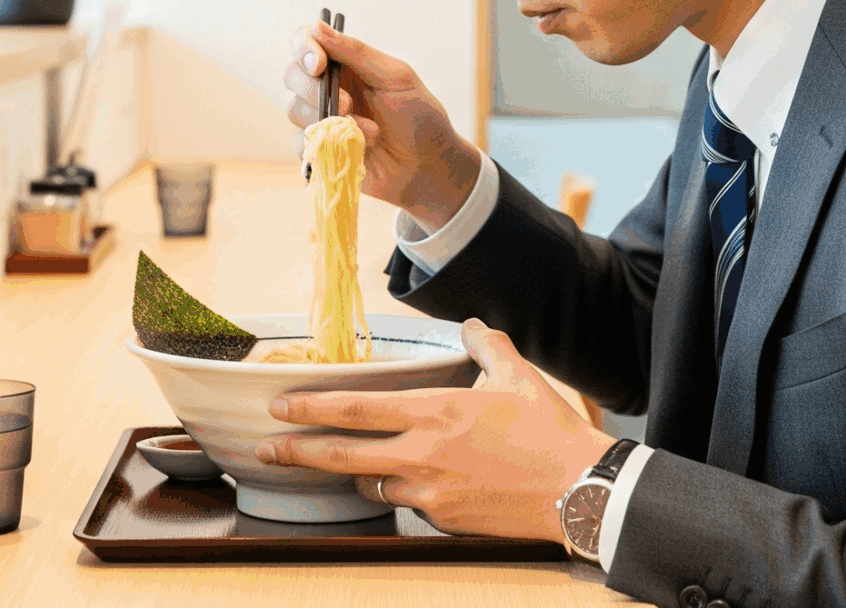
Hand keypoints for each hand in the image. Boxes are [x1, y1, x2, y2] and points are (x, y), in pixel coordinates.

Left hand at [253, 320, 615, 541]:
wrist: (578, 490)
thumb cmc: (550, 432)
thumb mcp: (519, 376)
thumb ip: (488, 346)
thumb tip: (473, 326)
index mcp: (435, 412)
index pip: (355, 409)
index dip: (311, 407)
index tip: (279, 405)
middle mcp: (422, 454)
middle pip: (341, 455)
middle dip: (296, 452)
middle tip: (267, 449)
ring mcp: (430, 492)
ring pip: (370, 484)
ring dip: (354, 474)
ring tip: (345, 464)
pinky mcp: (444, 519)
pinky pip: (408, 504)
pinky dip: (402, 492)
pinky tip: (410, 483)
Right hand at [284, 21, 481, 229]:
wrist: (428, 165)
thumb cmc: (419, 116)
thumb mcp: (395, 77)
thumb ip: (356, 53)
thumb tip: (318, 26)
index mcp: (345, 64)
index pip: (308, 43)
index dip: (304, 48)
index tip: (318, 64)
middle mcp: (328, 87)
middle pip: (292, 75)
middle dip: (312, 89)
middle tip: (347, 104)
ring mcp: (322, 118)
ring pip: (294, 109)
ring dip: (331, 120)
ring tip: (371, 132)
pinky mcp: (320, 147)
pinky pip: (302, 143)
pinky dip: (327, 144)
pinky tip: (358, 149)